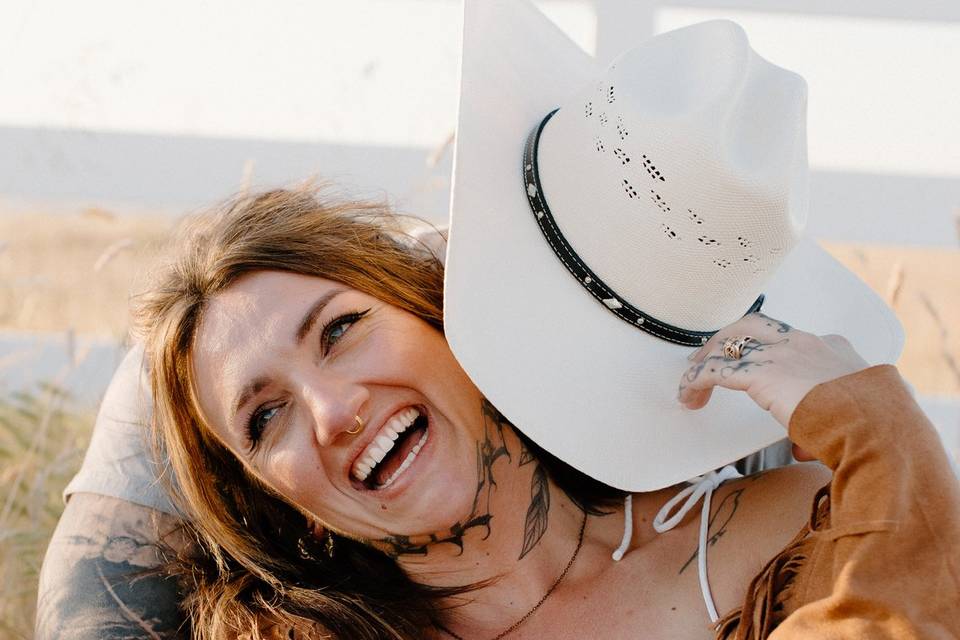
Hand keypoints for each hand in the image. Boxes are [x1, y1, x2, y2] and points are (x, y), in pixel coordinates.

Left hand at [678, 313, 868, 456]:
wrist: (874, 426)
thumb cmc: (873, 428)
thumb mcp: (854, 422)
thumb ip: (821, 430)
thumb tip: (803, 449)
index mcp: (833, 351)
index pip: (794, 339)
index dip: (771, 350)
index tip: (760, 366)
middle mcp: (805, 343)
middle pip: (754, 325)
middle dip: (729, 338)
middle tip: (710, 357)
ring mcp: (781, 354)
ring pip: (730, 341)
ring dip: (707, 358)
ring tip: (692, 379)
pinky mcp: (760, 372)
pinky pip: (716, 370)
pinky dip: (696, 381)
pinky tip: (688, 396)